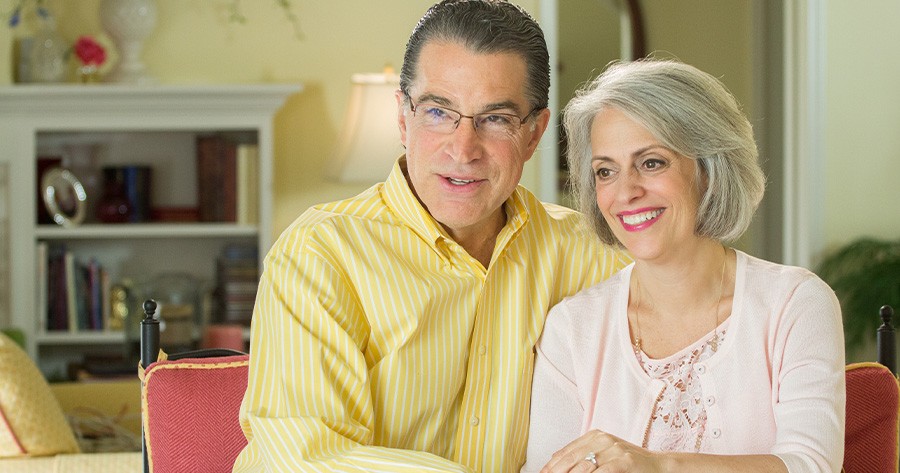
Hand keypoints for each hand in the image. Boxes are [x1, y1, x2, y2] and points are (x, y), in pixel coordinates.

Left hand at [539, 430, 663, 472]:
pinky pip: (601, 472)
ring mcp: (614, 449)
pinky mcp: (624, 461)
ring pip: (583, 466)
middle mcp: (602, 439)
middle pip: (571, 459)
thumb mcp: (604, 452)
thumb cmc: (629, 463)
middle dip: (556, 471)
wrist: (659, 466)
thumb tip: (554, 459)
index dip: (551, 465)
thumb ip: (583, 453)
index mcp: (594, 435)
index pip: (566, 451)